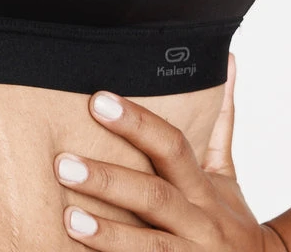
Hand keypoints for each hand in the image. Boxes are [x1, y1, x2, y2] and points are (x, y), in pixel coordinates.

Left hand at [54, 52, 279, 249]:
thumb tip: (227, 57)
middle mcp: (201, 221)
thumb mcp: (225, 172)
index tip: (97, 100)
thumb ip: (219, 119)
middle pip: (155, 197)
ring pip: (153, 247)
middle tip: (61, 163)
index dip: (137, 123)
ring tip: (67, 217)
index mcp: (204, 186)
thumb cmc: (229, 219)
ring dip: (109, 234)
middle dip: (109, 181)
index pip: (171, 146)